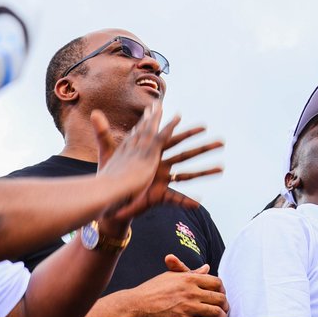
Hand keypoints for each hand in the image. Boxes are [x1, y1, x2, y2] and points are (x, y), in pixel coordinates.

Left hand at [95, 102, 223, 223]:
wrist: (109, 197)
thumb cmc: (112, 176)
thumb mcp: (108, 153)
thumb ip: (102, 133)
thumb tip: (95, 113)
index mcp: (153, 155)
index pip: (173, 140)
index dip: (187, 132)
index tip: (203, 125)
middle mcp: (162, 167)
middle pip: (187, 154)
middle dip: (204, 148)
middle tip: (222, 142)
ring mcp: (162, 181)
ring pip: (188, 175)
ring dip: (205, 172)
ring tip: (222, 169)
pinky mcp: (159, 195)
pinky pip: (175, 199)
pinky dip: (187, 202)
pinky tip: (200, 202)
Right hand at [128, 254, 228, 316]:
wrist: (136, 305)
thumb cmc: (152, 289)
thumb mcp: (172, 276)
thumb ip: (191, 272)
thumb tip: (207, 267)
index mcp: (190, 278)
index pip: (217, 283)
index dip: (222, 290)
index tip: (221, 296)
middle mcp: (192, 292)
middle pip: (220, 298)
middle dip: (225, 306)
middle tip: (224, 311)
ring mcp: (188, 307)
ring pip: (215, 313)